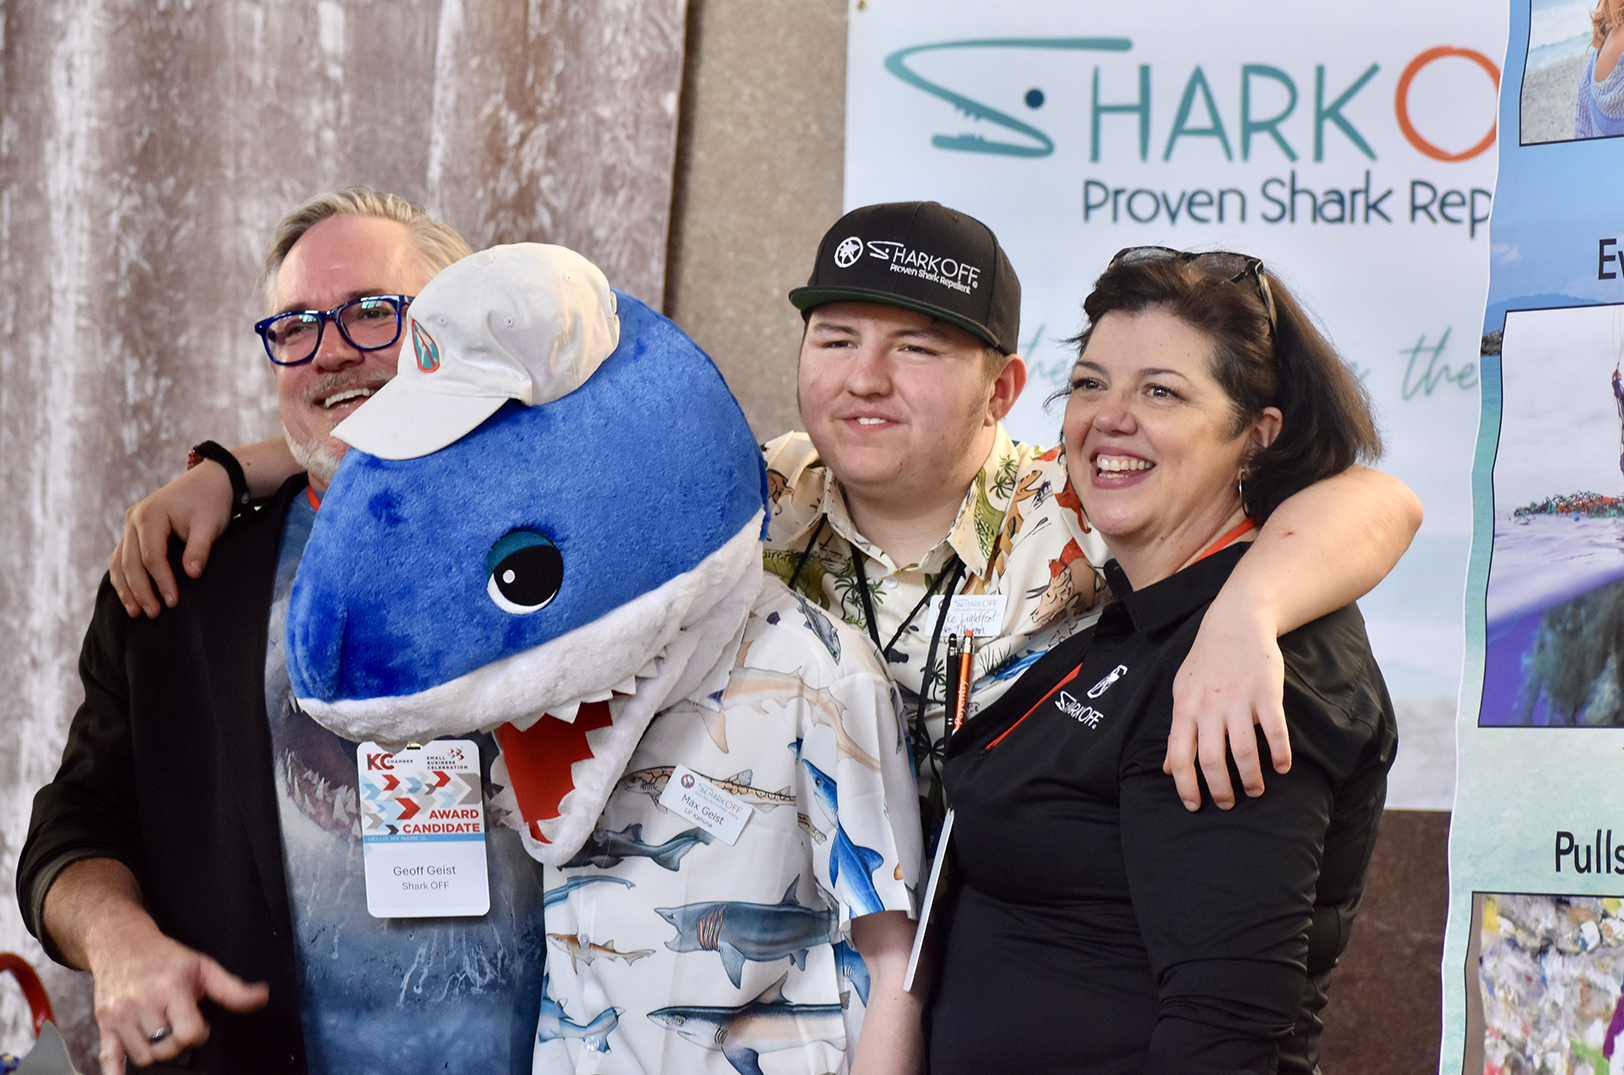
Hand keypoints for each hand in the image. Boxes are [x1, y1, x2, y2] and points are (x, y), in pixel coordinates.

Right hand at [88, 927, 267, 1073]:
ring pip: (144, 1056)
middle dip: (179, 1042)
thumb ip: (232, 988)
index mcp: (170, 988)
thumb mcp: (204, 966)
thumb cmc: (164, 957)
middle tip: (179, 1026)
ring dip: (157, 1051)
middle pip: (167, 1048)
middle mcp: (143, 1003)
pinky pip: (109, 1059)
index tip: (199, 1025)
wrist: (122, 944)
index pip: (189, 1033)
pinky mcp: (104, 1024)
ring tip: (161, 1031)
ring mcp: (121, 1015)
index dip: (200, 1033)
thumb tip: (260, 997)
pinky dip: (116, 1072)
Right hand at [109, 462, 232, 617]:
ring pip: (119, 561)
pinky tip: (130, 596)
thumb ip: (199, 548)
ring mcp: (130, 525)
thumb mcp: (210, 524)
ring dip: (126, 588)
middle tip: (153, 614)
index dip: (161, 581)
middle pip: (130, 562)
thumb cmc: (210, 502)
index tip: (173, 601)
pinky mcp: (134, 532)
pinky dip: (123, 577)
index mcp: (149, 515)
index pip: (151, 556)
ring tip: (136, 612)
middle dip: (140, 590)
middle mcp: (133, 519)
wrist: (210, 481)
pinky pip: (121, 557)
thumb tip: (192, 575)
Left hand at [1164, 596, 1290, 810]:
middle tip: (1228, 804)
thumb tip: (1167, 768)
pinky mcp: (1266, 693)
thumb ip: (1177, 730)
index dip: (1185, 785)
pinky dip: (1280, 754)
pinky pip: (1276, 731)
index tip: (1195, 806)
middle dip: (1221, 789)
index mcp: (1185, 708)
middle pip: (1213, 760)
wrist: (1235, 623)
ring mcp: (1239, 700)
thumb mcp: (1182, 692)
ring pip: (1244, 751)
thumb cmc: (1206, 662)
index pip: (1180, 755)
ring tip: (1255, 790)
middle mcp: (1209, 707)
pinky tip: (1282, 767)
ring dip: (1251, 778)